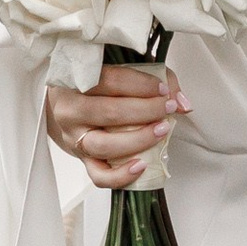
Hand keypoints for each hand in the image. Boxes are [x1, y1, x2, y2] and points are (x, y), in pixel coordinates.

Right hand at [45, 62, 186, 189]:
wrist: (64, 106)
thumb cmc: (99, 85)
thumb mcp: (123, 70)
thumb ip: (157, 78)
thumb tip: (182, 103)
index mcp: (76, 81)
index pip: (110, 81)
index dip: (141, 85)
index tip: (163, 89)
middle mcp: (70, 111)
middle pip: (108, 112)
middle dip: (145, 110)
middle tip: (168, 108)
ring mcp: (73, 138)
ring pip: (103, 145)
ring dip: (138, 139)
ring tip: (162, 131)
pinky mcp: (81, 159)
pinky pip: (99, 175)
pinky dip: (121, 175)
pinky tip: (142, 165)